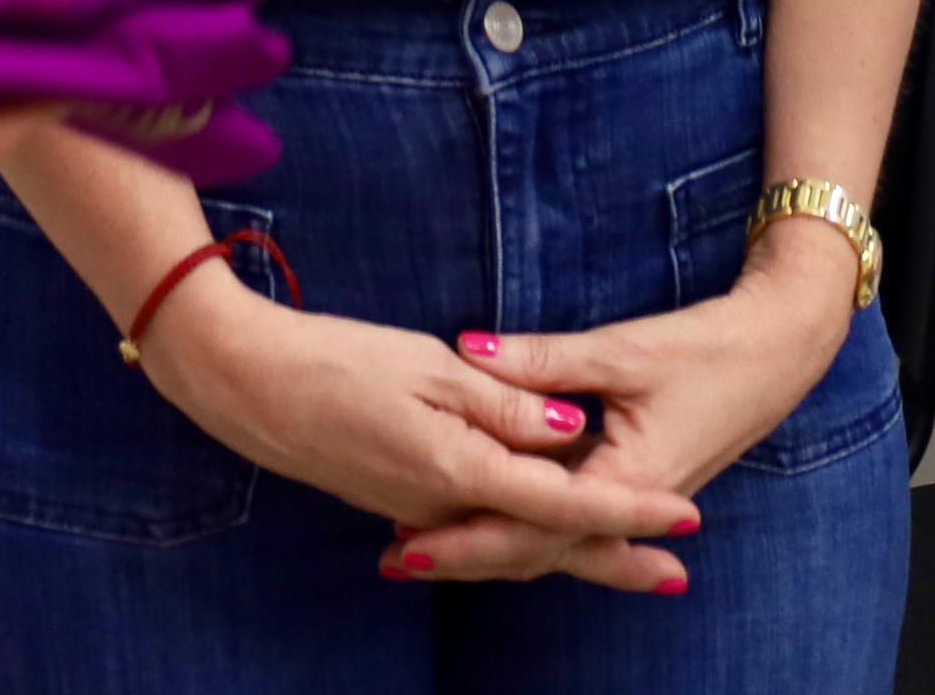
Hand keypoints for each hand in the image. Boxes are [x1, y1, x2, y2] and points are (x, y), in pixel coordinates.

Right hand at [142, 274, 703, 592]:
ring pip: (510, 541)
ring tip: (626, 558)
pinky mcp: (397, 499)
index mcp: (459, 471)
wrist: (247, 385)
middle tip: (676, 575)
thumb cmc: (338, 359)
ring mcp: (416, 511)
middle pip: (544, 543)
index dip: (630, 511)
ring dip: (569, 550)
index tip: (686, 519)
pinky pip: (475, 530)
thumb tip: (573, 432)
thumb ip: (508, 405)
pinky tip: (536, 528)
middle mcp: (443, 508)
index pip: (565, 499)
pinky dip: (519, 534)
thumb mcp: (433, 368)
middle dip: (614, 558)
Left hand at [385, 229, 857, 585]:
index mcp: (625, 481)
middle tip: (397, 560)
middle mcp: (628, 505)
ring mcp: (634, 501)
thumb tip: (469, 351)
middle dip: (466, 555)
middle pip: (534, 547)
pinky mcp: (635, 487)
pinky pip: (573, 522)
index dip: (466, 535)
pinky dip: (530, 529)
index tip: (409, 542)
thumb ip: (544, 362)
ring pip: (552, 541)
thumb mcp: (622, 350)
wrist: (778, 353)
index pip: (529, 523)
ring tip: (429, 552)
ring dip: (494, 548)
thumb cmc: (707, 348)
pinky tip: (494, 529)